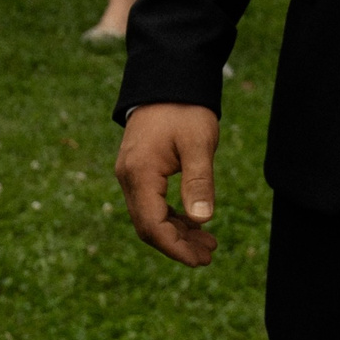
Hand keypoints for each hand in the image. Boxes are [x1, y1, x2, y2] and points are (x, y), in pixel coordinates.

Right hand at [116, 102, 220, 266]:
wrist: (168, 79)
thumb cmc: (185, 110)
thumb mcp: (198, 143)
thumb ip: (199, 181)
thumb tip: (202, 220)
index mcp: (140, 174)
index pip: (152, 225)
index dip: (175, 248)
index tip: (201, 259)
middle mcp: (129, 177)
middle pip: (148, 226)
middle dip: (178, 245)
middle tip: (210, 254)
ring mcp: (131, 174)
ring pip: (149, 216)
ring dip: (177, 233)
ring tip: (208, 243)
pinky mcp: (139, 170)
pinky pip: (151, 203)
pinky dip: (172, 217)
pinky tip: (194, 221)